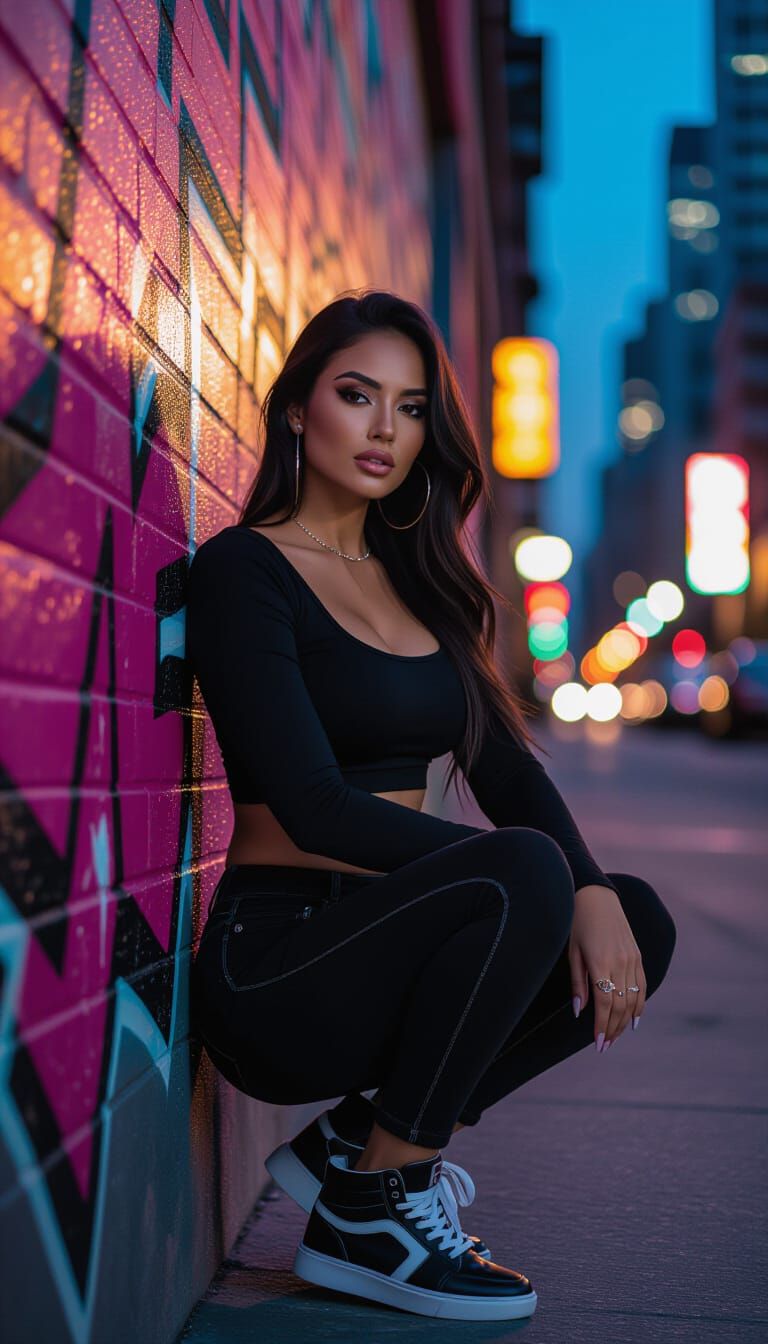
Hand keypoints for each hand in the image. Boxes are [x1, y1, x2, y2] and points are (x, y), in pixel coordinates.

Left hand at [569, 885, 646, 1049]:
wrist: (596, 896)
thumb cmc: (577, 923)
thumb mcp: (572, 952)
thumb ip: (578, 983)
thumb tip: (579, 1011)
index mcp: (600, 963)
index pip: (604, 1004)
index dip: (602, 1026)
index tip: (598, 1044)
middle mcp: (620, 962)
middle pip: (620, 1006)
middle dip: (612, 1029)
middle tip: (604, 1045)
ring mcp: (631, 959)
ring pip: (633, 999)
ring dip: (624, 1021)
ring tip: (615, 1036)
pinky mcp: (637, 955)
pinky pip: (642, 985)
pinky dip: (640, 1005)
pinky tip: (633, 1019)